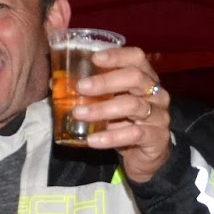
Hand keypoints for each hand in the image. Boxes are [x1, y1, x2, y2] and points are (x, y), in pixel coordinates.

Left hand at [71, 46, 170, 182]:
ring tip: (79, 113)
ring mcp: (159, 115)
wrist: (145, 157)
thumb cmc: (125, 124)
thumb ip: (90, 93)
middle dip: (105, 81)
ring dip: (102, 109)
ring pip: (133, 106)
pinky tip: (92, 140)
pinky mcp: (157, 137)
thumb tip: (54, 83)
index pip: (136, 58)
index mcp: (145, 79)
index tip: (94, 58)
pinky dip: (111, 137)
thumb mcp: (109, 105)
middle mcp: (156, 93)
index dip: (116, 56)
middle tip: (80, 87)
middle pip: (135, 78)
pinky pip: (134, 134)